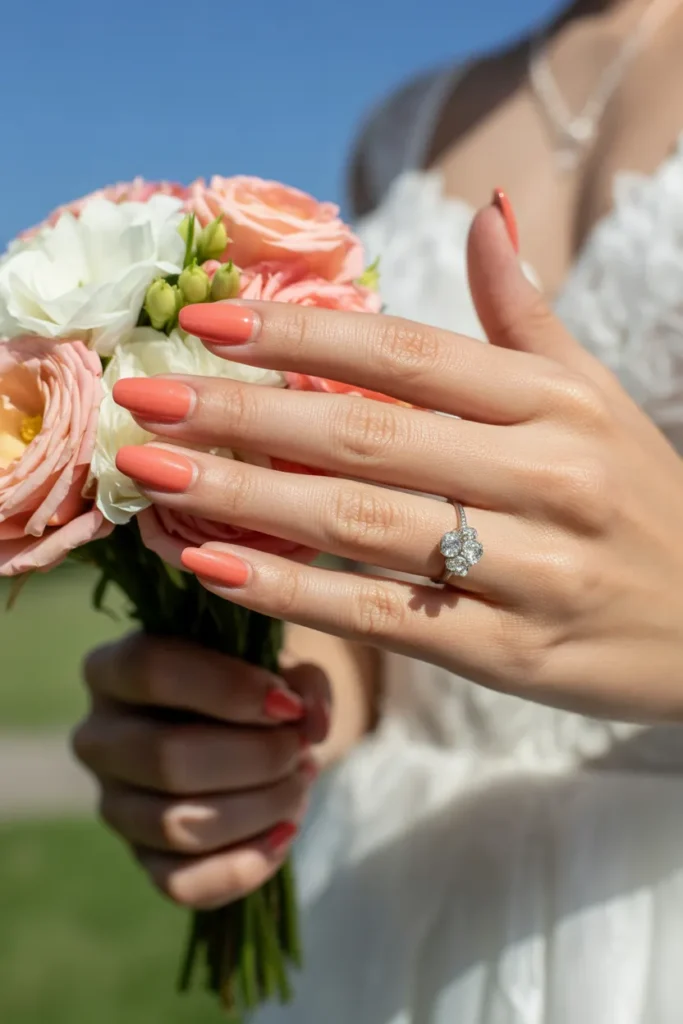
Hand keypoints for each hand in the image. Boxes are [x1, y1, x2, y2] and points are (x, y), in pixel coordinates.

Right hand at [72, 634, 329, 908]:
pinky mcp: (142, 859)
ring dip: (260, 808)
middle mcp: (98, 738)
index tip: (287, 704)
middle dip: (256, 758)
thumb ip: (304, 682)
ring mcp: (114, 805)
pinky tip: (285, 832)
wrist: (244, 731)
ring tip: (300, 783)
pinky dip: (245, 866)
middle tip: (300, 749)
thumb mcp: (279, 665)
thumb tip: (311, 723)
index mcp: (114, 670)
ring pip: (178, 826)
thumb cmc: (251, 684)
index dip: (228, 689)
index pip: (152, 671)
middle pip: (166, 758)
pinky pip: (183, 885)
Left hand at [112, 196, 682, 721]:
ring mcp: (526, 569)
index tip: (204, 323)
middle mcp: (542, 476)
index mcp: (553, 404)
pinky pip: (381, 616)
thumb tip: (485, 213)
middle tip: (145, 397)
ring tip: (154, 475)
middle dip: (243, 413)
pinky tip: (212, 565)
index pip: (405, 353)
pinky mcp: (509, 654)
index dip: (299, 334)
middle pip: (363, 433)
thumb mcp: (595, 398)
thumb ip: (526, 314)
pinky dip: (292, 593)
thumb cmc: (643, 498)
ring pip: (360, 523)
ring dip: (244, 498)